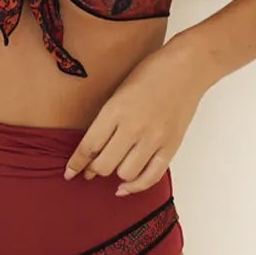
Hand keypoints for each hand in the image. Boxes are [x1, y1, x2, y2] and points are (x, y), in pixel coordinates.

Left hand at [64, 40, 204, 194]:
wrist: (187, 68)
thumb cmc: (151, 73)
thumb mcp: (119, 91)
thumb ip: (106, 120)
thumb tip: (93, 150)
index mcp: (115, 110)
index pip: (89, 146)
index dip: (76, 163)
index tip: (69, 173)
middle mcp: (133, 127)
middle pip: (104, 165)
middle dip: (94, 170)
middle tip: (91, 169)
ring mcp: (154, 139)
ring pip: (125, 173)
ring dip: (116, 174)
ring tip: (114, 167)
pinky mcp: (171, 146)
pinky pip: (151, 176)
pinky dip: (136, 186)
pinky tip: (126, 186)